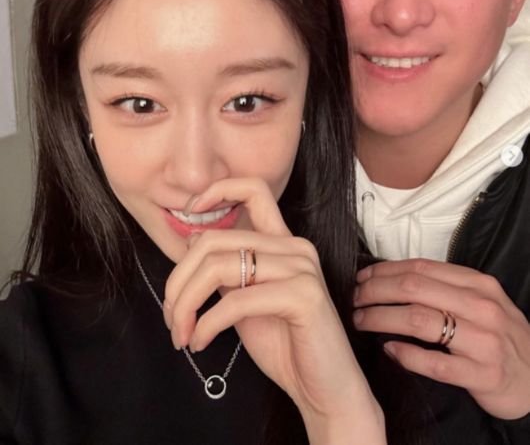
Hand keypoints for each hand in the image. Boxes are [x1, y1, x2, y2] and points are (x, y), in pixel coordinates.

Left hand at [164, 177, 384, 443]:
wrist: (324, 391)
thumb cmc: (285, 346)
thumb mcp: (245, 300)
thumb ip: (226, 270)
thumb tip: (192, 240)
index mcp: (282, 243)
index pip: (253, 190)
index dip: (218, 190)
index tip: (190, 211)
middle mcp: (294, 247)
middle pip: (215, 240)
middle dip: (179, 279)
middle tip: (171, 316)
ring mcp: (301, 269)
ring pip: (219, 267)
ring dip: (186, 304)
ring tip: (180, 333)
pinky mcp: (303, 296)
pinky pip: (235, 301)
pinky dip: (206, 323)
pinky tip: (199, 342)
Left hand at [353, 258, 529, 419]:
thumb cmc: (500, 336)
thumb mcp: (481, 301)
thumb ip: (445, 287)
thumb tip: (392, 278)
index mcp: (478, 284)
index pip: (420, 268)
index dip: (384, 271)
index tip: (362, 278)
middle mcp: (481, 307)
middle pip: (413, 289)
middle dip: (376, 291)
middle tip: (355, 299)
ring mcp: (483, 342)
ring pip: (419, 321)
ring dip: (381, 319)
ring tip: (361, 321)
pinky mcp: (482, 375)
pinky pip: (435, 363)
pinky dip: (406, 355)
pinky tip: (389, 350)